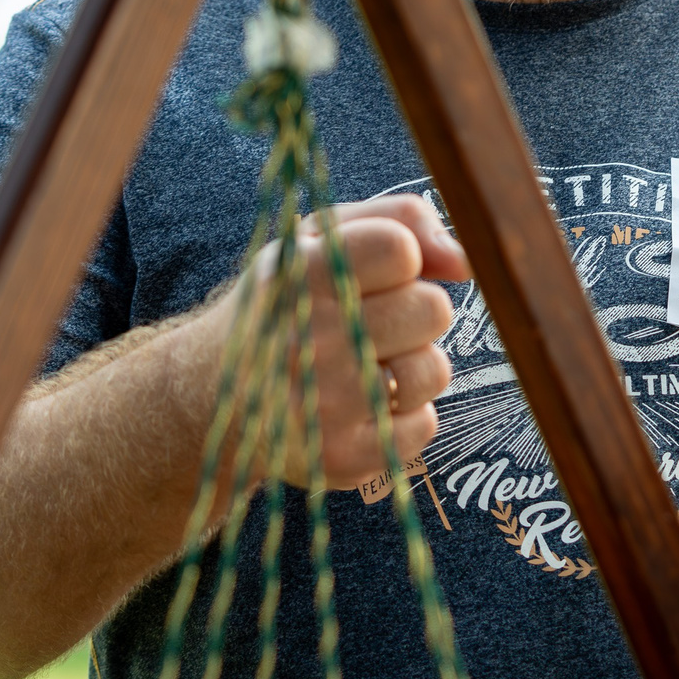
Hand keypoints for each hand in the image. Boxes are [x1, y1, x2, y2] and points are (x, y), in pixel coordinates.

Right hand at [221, 194, 467, 488]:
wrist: (211, 398)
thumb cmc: (286, 307)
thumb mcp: (319, 240)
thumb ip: (399, 220)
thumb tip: (467, 260)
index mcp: (298, 275)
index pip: (402, 250)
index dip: (401, 260)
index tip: (368, 275)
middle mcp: (309, 340)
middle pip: (433, 310)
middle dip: (410, 313)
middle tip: (362, 325)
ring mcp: (326, 405)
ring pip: (435, 370)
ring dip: (409, 366)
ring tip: (359, 366)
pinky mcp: (343, 458)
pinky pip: (424, 425)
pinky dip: (400, 416)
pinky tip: (356, 407)